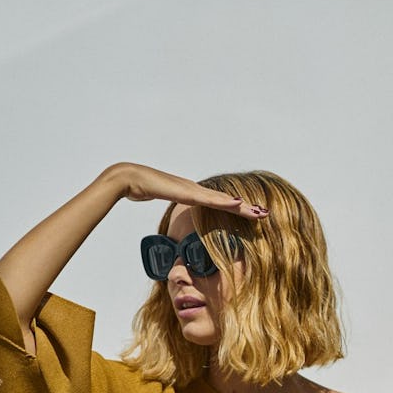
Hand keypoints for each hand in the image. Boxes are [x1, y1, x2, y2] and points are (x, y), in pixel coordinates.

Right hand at [106, 162, 268, 218]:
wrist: (128, 177)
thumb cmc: (140, 188)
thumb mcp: (159, 199)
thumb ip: (163, 204)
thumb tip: (166, 213)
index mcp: (191, 193)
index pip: (217, 203)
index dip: (234, 209)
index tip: (250, 214)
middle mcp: (195, 190)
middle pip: (225, 201)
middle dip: (246, 208)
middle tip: (264, 213)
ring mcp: (191, 189)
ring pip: (222, 200)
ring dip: (242, 207)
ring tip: (258, 212)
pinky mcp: (186, 191)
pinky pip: (208, 199)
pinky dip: (224, 202)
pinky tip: (238, 203)